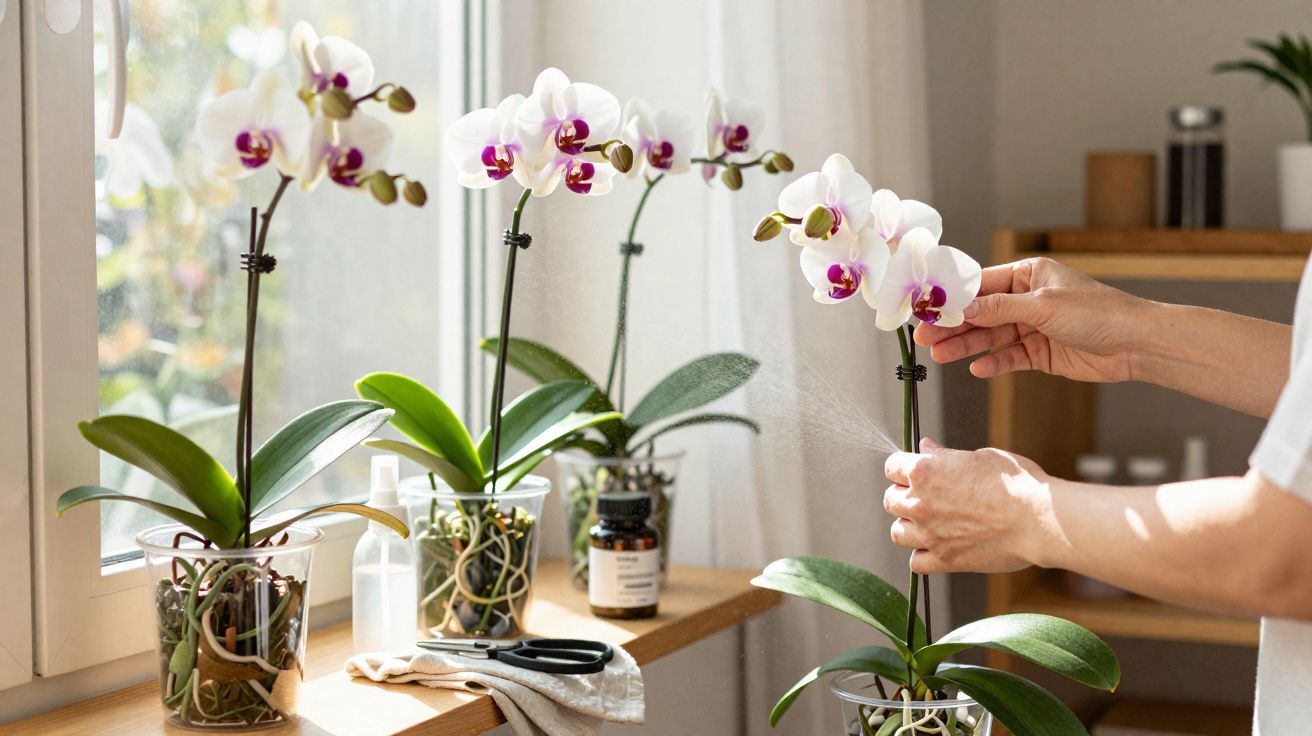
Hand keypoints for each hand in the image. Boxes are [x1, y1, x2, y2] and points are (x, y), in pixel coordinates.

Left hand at [883, 439, 1049, 573]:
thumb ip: (945, 456)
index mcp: (925, 472)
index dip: (903, 467)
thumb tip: (925, 448)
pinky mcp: (945, 560)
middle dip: (904, 496)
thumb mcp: (979, 456)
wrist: (1038, 519)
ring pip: (898, 533)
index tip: (914, 471)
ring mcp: (930, 534)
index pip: (891, 466)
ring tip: (930, 523)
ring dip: (909, 526)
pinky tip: (937, 547)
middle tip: (926, 497)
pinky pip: (916, 563)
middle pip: (890, 500)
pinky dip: (923, 556)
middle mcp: (920, 503)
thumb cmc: (1015, 482)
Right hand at [914, 257, 1149, 381]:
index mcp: (1029, 276)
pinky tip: (977, 369)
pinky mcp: (1040, 353)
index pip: (982, 285)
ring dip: (966, 346)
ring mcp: (1033, 327)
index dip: (953, 297)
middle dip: (953, 325)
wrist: (1136, 344)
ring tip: (940, 356)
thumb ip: (999, 309)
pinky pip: (1009, 357)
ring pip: (990, 337)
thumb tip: (962, 308)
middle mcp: (1028, 299)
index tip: (927, 306)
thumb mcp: (1043, 306)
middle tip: (925, 336)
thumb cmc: (1098, 313)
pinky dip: (993, 363)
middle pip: (981, 313)